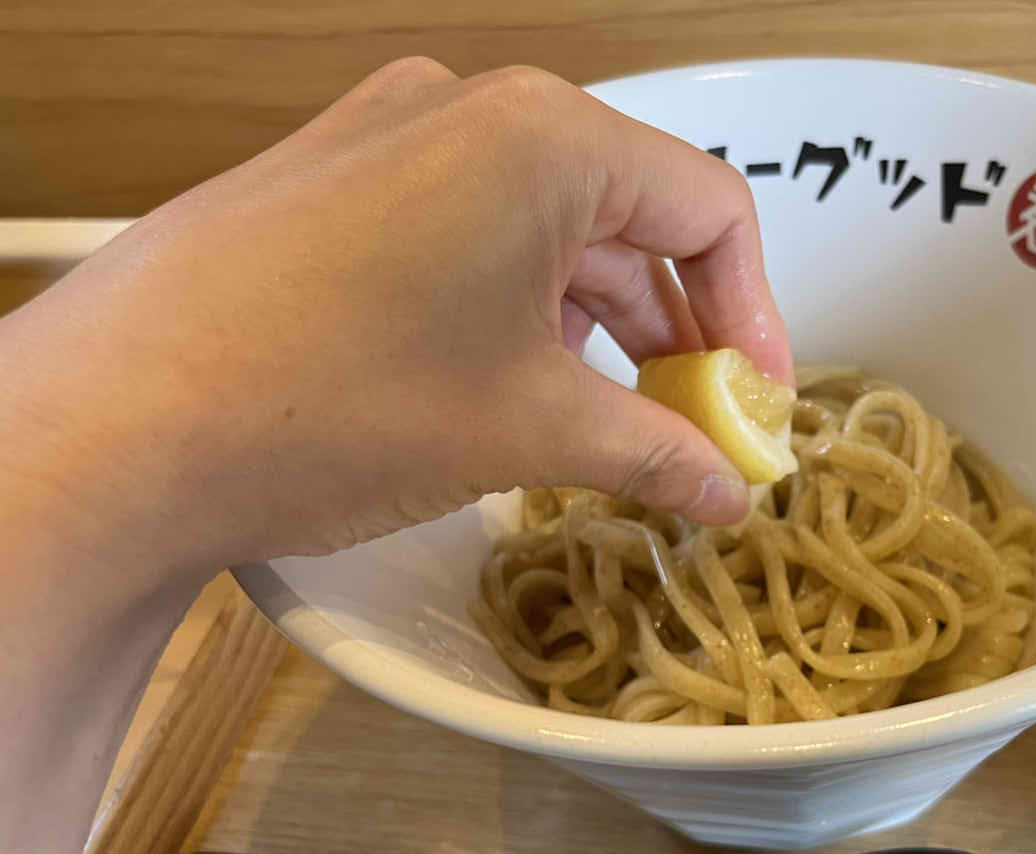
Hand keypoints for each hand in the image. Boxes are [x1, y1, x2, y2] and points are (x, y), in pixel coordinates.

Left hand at [3, 58, 790, 572]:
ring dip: (592, 317)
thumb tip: (726, 488)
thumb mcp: (525, 429)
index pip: (707, 208)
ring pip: (540, 219)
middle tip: (688, 420)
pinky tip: (503, 375)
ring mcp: (386, 133)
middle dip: (671, 324)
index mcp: (544, 137)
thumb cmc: (336, 404)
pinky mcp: (329, 176)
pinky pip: (462, 223)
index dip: (754, 312)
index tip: (756, 402)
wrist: (113, 427)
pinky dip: (511, 298)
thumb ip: (654, 450)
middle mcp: (469, 108)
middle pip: (624, 209)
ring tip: (600, 413)